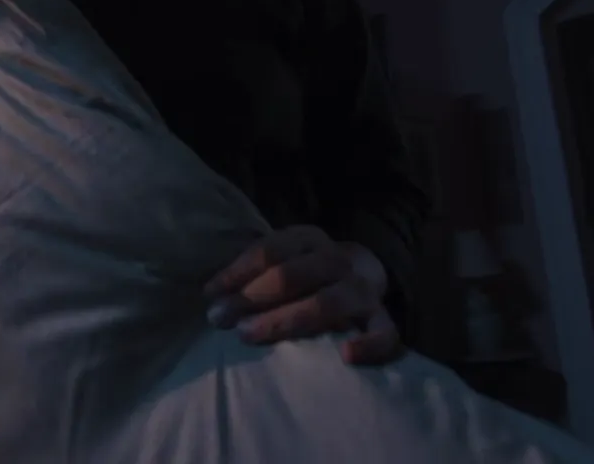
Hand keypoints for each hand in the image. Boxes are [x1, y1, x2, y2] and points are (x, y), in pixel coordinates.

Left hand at [202, 225, 404, 365]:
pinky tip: (345, 355)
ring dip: (285, 320)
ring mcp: (362, 290)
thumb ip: (256, 270)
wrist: (366, 272)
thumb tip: (212, 295)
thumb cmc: (309, 271)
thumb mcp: (285, 256)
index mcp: (310, 239)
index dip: (237, 272)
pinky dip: (367, 345)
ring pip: (327, 304)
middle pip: (292, 275)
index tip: (210, 294)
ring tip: (250, 335)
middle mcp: (338, 260)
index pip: (270, 250)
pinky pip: (384, 334)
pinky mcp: (383, 319)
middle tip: (219, 319)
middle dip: (251, 298)